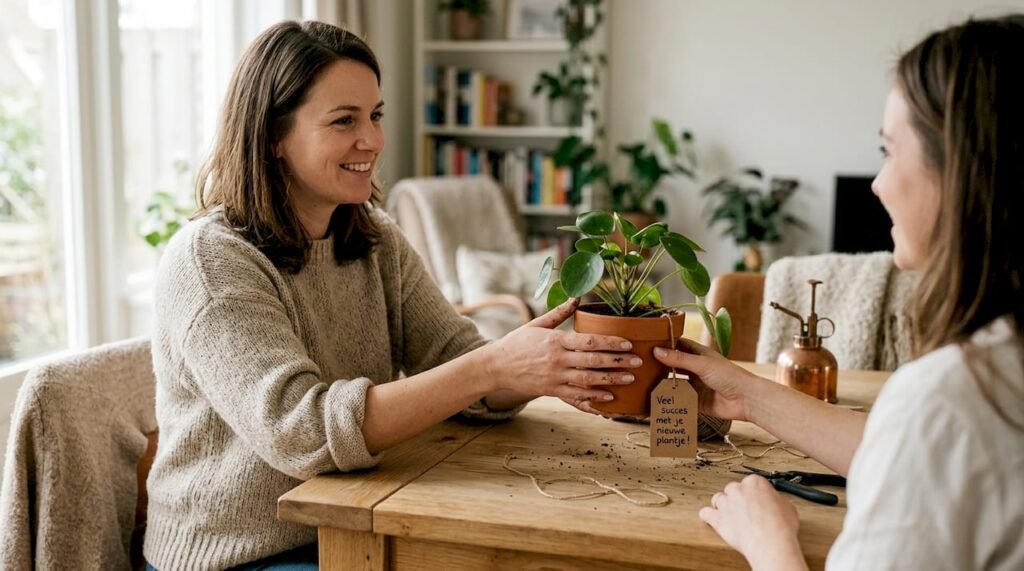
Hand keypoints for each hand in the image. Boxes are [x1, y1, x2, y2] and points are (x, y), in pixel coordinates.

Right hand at [486, 299, 639, 403]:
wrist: (496, 366)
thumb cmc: (518, 342)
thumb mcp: (537, 324)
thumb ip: (559, 313)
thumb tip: (577, 298)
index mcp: (556, 341)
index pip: (588, 341)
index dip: (610, 343)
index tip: (628, 343)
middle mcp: (557, 360)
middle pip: (592, 361)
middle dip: (617, 362)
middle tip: (637, 362)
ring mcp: (555, 378)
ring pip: (587, 381)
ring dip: (610, 380)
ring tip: (629, 379)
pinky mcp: (551, 391)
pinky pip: (575, 397)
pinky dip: (593, 399)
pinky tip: (608, 400)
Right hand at [653, 338, 766, 421]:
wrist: (746, 400)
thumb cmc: (729, 376)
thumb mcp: (702, 364)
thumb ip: (679, 359)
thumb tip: (657, 351)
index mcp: (698, 355)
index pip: (676, 346)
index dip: (662, 345)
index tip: (644, 345)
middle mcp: (695, 369)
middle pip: (672, 366)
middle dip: (658, 367)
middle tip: (639, 367)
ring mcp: (695, 386)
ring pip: (674, 384)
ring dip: (662, 386)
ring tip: (642, 385)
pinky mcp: (696, 402)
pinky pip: (679, 401)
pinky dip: (669, 402)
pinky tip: (656, 403)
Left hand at [699, 475, 805, 570]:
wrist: (769, 542)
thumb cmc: (780, 526)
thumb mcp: (788, 507)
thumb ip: (776, 500)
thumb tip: (775, 503)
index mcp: (755, 483)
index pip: (751, 482)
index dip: (754, 493)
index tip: (756, 499)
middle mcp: (738, 489)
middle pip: (733, 489)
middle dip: (737, 498)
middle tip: (744, 509)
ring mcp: (726, 503)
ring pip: (718, 498)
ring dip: (722, 505)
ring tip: (729, 514)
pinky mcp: (717, 518)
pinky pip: (705, 513)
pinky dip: (708, 515)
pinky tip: (710, 518)